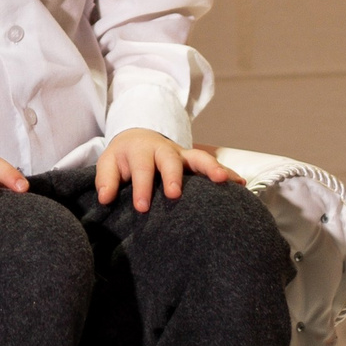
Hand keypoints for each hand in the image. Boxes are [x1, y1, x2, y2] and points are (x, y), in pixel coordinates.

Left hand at [94, 128, 233, 211]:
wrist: (139, 137)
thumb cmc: (123, 157)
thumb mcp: (109, 162)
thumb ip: (106, 179)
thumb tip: (106, 198)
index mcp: (141, 151)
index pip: (141, 168)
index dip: (142, 187)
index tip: (141, 208)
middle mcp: (164, 150)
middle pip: (170, 160)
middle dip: (173, 176)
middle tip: (174, 194)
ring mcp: (183, 155)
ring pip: (198, 157)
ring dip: (210, 167)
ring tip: (222, 180)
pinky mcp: (195, 161)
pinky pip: (213, 165)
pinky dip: (227, 172)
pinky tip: (240, 184)